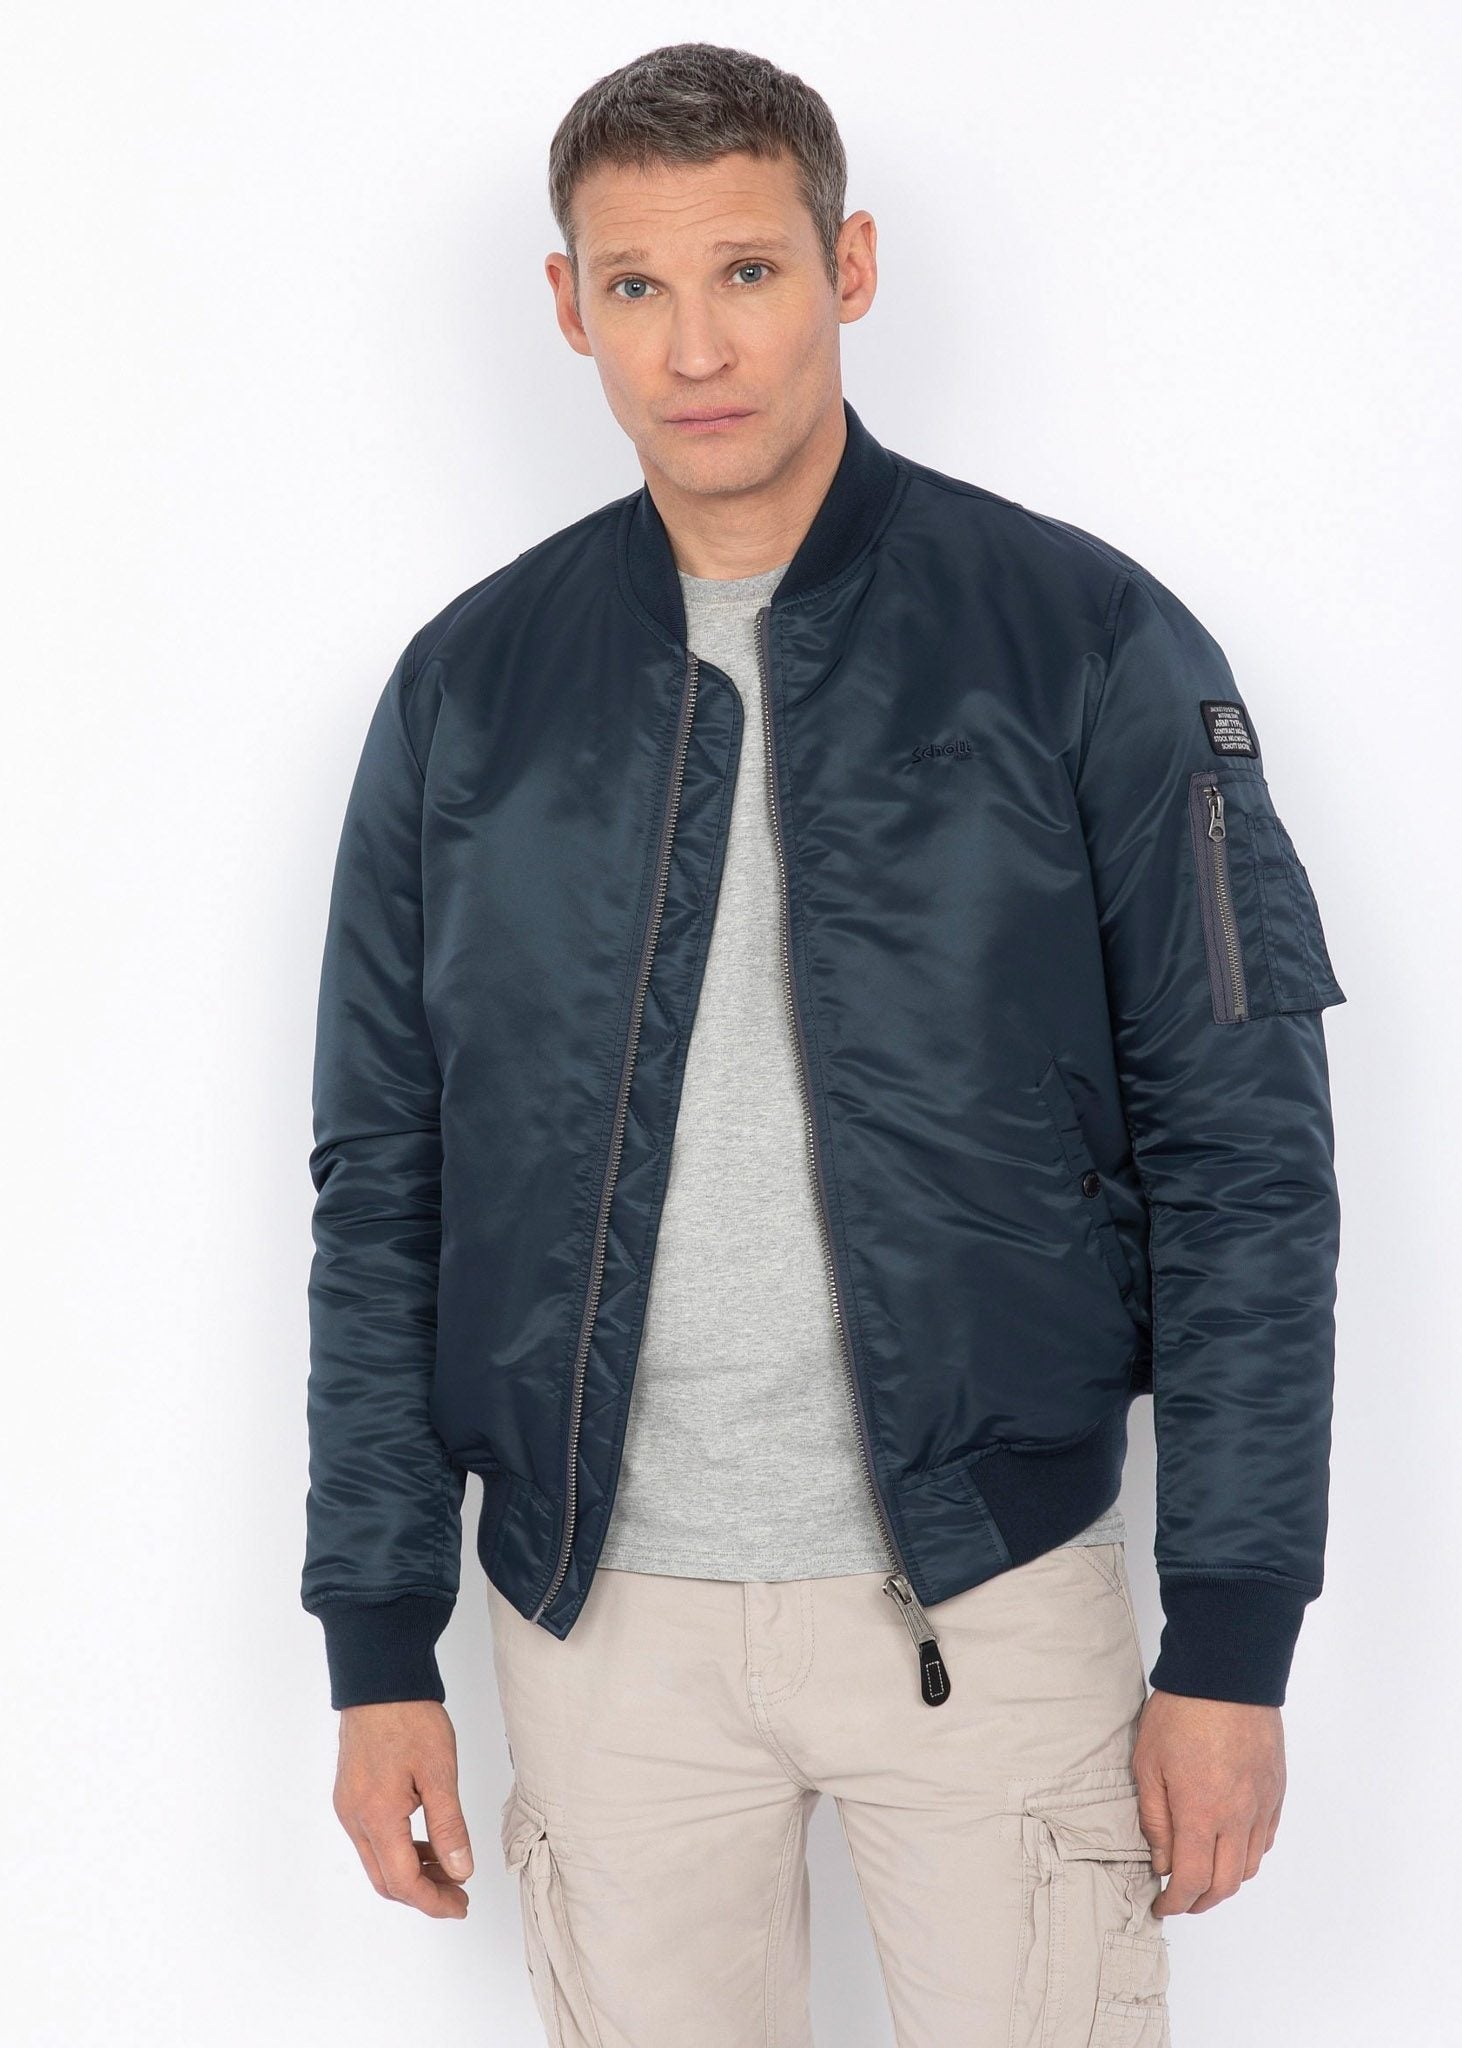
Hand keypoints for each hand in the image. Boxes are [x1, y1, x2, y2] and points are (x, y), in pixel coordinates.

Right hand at [333, 1700, 474, 1917]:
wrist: (379, 1680)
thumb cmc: (410, 1718)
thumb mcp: (440, 1771)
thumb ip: (449, 1826)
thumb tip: (461, 1870)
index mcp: (377, 1817)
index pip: (403, 1882)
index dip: (433, 1901)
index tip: (460, 1905)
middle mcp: (355, 1818)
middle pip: (385, 1879)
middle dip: (423, 1893)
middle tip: (458, 1894)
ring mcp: (348, 1807)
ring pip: (377, 1861)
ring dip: (411, 1872)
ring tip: (449, 1868)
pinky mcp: (349, 1794)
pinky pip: (372, 1839)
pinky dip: (399, 1850)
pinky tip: (425, 1842)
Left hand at [1133, 1690, 1285, 1915]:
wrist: (1226, 1675)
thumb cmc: (1182, 1713)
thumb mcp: (1148, 1763)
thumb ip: (1155, 1819)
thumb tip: (1161, 1861)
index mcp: (1201, 1814)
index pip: (1192, 1881)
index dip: (1175, 1902)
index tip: (1161, 1905)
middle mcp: (1237, 1818)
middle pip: (1225, 1884)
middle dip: (1200, 1901)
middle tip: (1180, 1899)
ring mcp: (1261, 1806)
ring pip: (1249, 1866)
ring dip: (1225, 1881)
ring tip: (1203, 1876)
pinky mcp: (1275, 1791)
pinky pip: (1266, 1839)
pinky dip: (1248, 1855)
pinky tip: (1230, 1847)